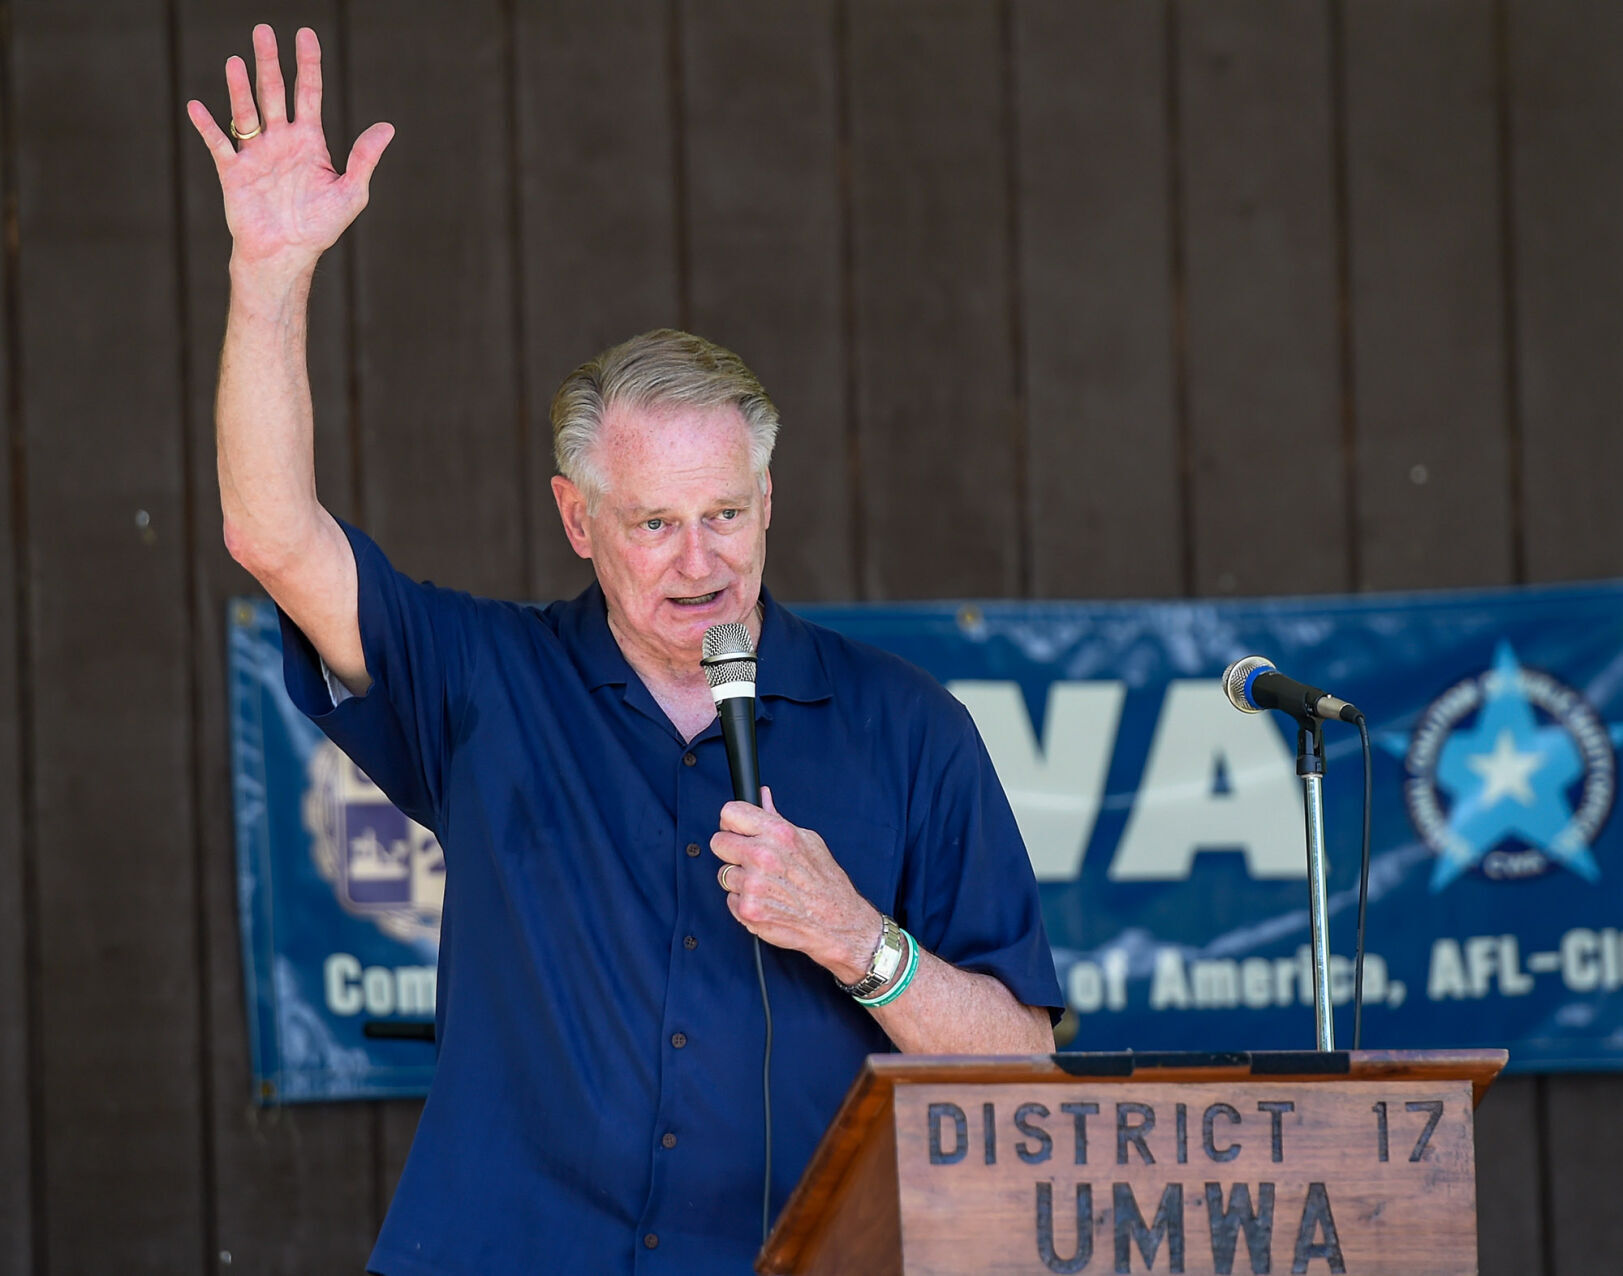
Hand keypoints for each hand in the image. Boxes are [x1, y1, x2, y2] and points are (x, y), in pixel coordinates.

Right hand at [186, 25, 393, 273]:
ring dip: (240, 87)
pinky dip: (207, 126)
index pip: (308, 93)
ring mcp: (256, 154)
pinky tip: (196, 107)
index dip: (308, 64)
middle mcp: (280, 141)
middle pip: (274, 92)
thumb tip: (387, 126)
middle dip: (270, 62)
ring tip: (237, 61)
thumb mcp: (351, 192)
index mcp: (309, 141)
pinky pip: (219, 144)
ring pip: (246, 111)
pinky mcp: (234, 172)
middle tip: (264, 30)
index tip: (305, 34)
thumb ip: (365, 158)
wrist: (288, 256)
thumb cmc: (320, 227)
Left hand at [711, 787, 883, 981]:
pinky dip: (744, 901)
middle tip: (749, 860)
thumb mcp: (808, 840)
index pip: (730, 813)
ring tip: (766, 885)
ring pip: (724, 874)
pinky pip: (730, 899)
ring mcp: (753, 884)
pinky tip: (766, 901)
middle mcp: (763, 856)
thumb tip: (762, 796)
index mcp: (778, 833)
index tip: (735, 830)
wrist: (836, 921)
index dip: (731, 822)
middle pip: (718, 842)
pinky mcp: (748, 909)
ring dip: (739, 880)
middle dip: (731, 850)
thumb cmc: (825, 881)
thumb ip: (777, 818)